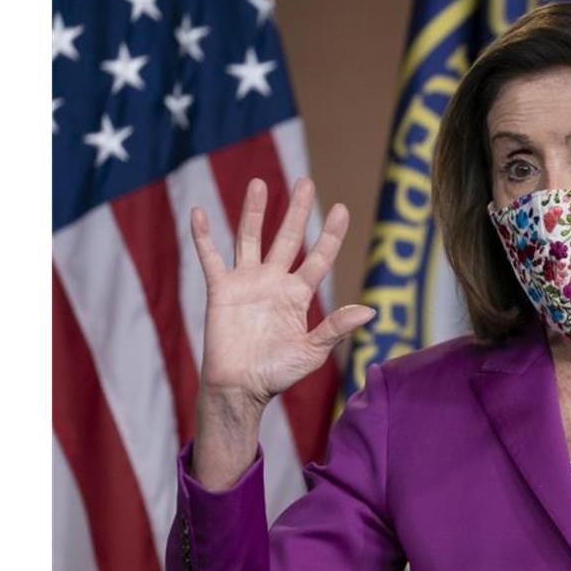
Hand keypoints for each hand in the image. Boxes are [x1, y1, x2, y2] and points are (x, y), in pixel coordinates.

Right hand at [190, 177, 373, 488]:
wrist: (240, 388)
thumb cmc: (277, 374)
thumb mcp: (312, 351)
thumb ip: (336, 328)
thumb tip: (371, 310)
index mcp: (298, 295)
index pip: (319, 257)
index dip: (330, 234)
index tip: (341, 208)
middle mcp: (274, 282)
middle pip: (288, 238)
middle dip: (297, 211)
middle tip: (306, 181)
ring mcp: (247, 282)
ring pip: (251, 238)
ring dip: (254, 212)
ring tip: (260, 183)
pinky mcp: (221, 290)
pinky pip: (210, 257)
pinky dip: (203, 236)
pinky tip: (199, 212)